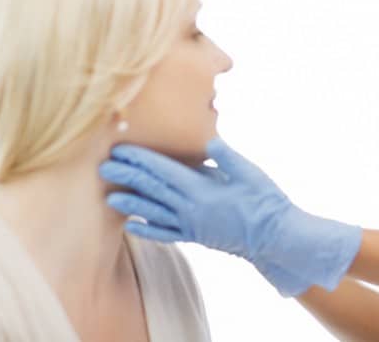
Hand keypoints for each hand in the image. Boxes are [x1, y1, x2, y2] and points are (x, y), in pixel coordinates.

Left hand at [99, 138, 361, 295]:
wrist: (275, 238)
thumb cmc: (265, 202)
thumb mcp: (251, 173)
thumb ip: (228, 157)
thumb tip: (210, 139)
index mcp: (201, 190)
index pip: (163, 171)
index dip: (141, 160)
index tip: (122, 150)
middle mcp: (190, 209)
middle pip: (152, 190)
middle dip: (128, 176)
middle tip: (104, 166)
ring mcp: (191, 225)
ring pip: (153, 213)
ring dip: (130, 203)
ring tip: (109, 197)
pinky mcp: (195, 236)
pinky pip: (165, 233)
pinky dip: (146, 230)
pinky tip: (131, 227)